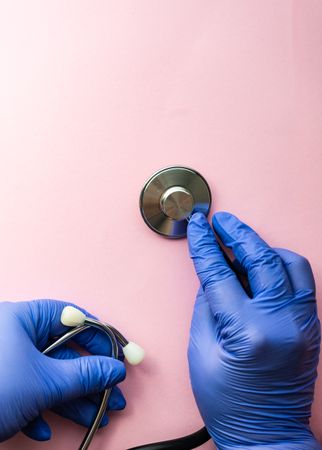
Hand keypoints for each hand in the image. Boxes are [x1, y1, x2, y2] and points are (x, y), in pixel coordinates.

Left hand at [0, 300, 125, 441]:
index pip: (70, 318)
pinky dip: (38, 411)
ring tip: (96, 416)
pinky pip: (25, 393)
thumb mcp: (42, 382)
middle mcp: (12, 336)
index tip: (117, 354)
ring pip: (47, 376)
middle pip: (62, 351)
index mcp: (21, 319)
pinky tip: (44, 429)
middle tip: (112, 394)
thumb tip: (115, 370)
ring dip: (71, 399)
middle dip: (89, 377)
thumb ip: (84, 375)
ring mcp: (4, 363)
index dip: (97, 335)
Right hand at [187, 212, 320, 449]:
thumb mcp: (202, 351)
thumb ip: (207, 305)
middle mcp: (283, 322)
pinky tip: (262, 265)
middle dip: (237, 233)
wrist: (266, 435)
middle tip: (221, 221)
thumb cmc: (229, 403)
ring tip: (242, 242)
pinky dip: (281, 266)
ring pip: (291, 264)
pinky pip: (301, 282)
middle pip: (262, 258)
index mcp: (249, 331)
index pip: (221, 272)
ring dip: (264, 247)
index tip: (198, 226)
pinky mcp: (311, 327)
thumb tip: (213, 273)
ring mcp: (303, 323)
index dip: (205, 245)